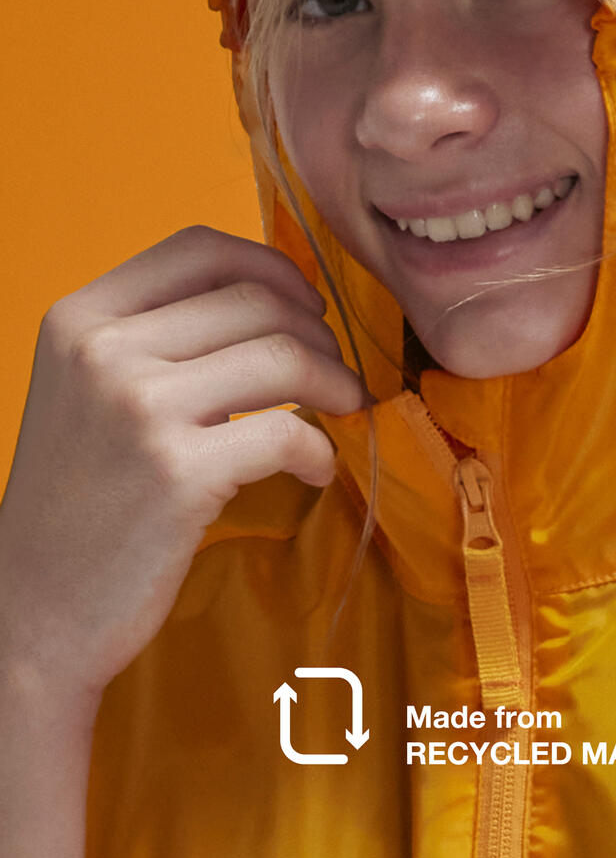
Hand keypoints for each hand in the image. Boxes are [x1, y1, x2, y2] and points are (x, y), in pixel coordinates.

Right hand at [0, 226, 364, 700]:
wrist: (31, 610)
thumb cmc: (80, 499)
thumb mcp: (91, 391)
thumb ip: (161, 339)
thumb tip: (279, 304)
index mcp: (81, 317)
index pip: (200, 247)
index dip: (274, 267)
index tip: (308, 307)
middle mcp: (104, 350)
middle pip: (257, 300)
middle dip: (319, 335)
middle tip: (336, 375)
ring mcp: (139, 409)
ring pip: (285, 355)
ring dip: (336, 382)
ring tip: (342, 410)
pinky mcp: (178, 474)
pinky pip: (289, 432)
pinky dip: (321, 450)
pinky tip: (317, 469)